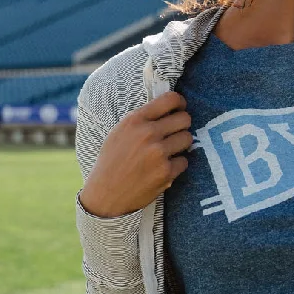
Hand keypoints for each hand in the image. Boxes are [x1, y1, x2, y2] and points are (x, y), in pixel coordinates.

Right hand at [79, 91, 192, 217]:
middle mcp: (148, 134)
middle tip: (175, 133)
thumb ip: (143, 119)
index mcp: (135, 120)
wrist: (106, 194)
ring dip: (181, 145)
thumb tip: (169, 109)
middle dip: (182, 125)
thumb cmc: (113, 160)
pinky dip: (177, 165)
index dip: (180, 103)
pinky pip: (184, 161)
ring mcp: (158, 153)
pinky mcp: (166, 172)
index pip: (170, 99)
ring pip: (187, 139)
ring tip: (168, 151)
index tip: (180, 109)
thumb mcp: (120, 131)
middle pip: (185, 119)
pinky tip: (163, 168)